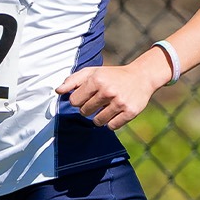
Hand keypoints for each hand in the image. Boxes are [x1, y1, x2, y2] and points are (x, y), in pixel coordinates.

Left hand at [57, 49, 172, 128]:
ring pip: (97, 122)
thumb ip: (73, 80)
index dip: (78, 100)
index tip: (87, 96)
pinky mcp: (130, 112)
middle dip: (88, 108)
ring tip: (107, 107)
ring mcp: (119, 102)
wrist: (141, 77)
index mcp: (96, 80)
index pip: (74, 101)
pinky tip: (116, 113)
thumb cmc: (112, 75)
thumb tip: (58, 91)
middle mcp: (107, 91)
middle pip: (84, 112)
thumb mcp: (93, 72)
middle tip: (98, 101)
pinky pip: (111, 127)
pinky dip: (112, 123)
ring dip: (99, 117)